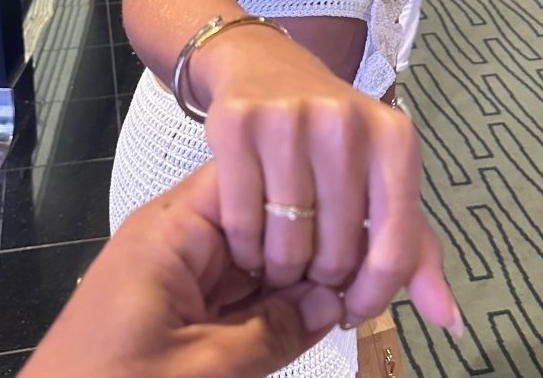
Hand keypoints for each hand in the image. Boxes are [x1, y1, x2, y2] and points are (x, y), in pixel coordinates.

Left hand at [18, 163, 342, 377]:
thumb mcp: (204, 368)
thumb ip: (274, 332)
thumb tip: (338, 301)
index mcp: (176, 229)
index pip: (250, 183)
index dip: (304, 199)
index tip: (357, 221)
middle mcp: (181, 237)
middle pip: (257, 219)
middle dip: (308, 244)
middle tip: (366, 265)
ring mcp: (183, 271)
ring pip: (254, 257)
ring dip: (296, 278)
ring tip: (356, 288)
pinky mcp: (184, 304)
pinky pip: (241, 291)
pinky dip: (274, 305)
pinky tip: (320, 311)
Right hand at [200, 28, 463, 333]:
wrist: (266, 67)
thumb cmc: (333, 132)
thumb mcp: (382, 174)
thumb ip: (416, 245)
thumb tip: (450, 319)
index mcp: (395, 137)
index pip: (396, 248)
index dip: (373, 295)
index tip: (351, 308)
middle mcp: (346, 122)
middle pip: (337, 253)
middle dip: (320, 278)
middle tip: (307, 267)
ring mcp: (289, 119)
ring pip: (287, 244)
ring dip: (280, 269)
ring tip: (279, 257)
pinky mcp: (239, 123)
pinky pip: (242, 222)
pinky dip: (244, 247)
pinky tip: (250, 240)